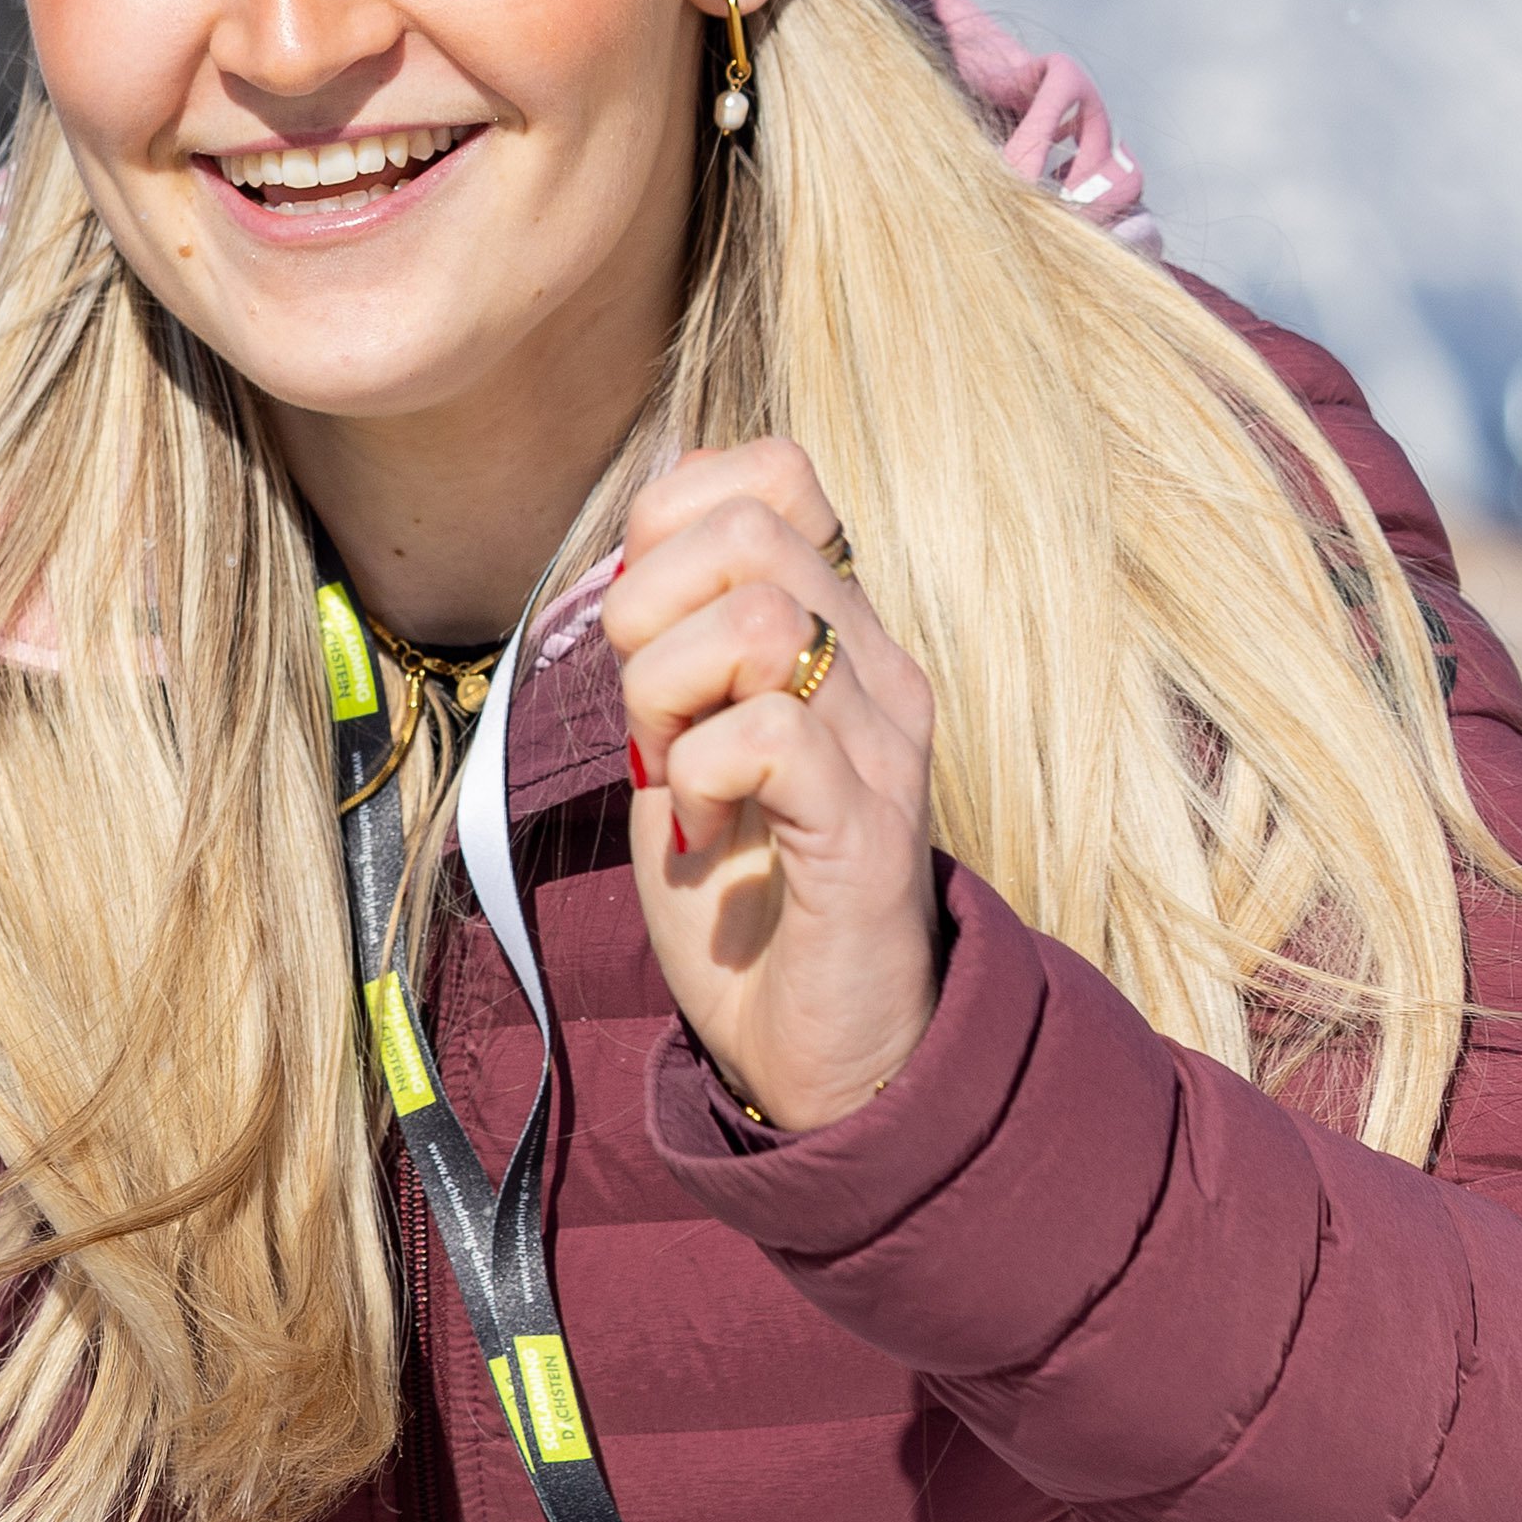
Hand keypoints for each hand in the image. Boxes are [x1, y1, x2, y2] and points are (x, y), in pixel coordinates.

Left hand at [602, 441, 943, 1128]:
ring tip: (675, 773)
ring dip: (667, 696)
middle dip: (646, 609)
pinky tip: (699, 831)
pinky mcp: (866, 829)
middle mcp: (875, 668)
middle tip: (648, 713)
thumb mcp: (684, 738)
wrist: (818, 1048)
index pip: (772, 472)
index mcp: (836, 631)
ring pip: (757, 622)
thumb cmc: (743, 894)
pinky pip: (767, 734)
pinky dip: (699, 776)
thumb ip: (672, 641)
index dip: (669, 522)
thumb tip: (640, 531)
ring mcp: (881, 745)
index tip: (644, 628)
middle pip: (747, 526)